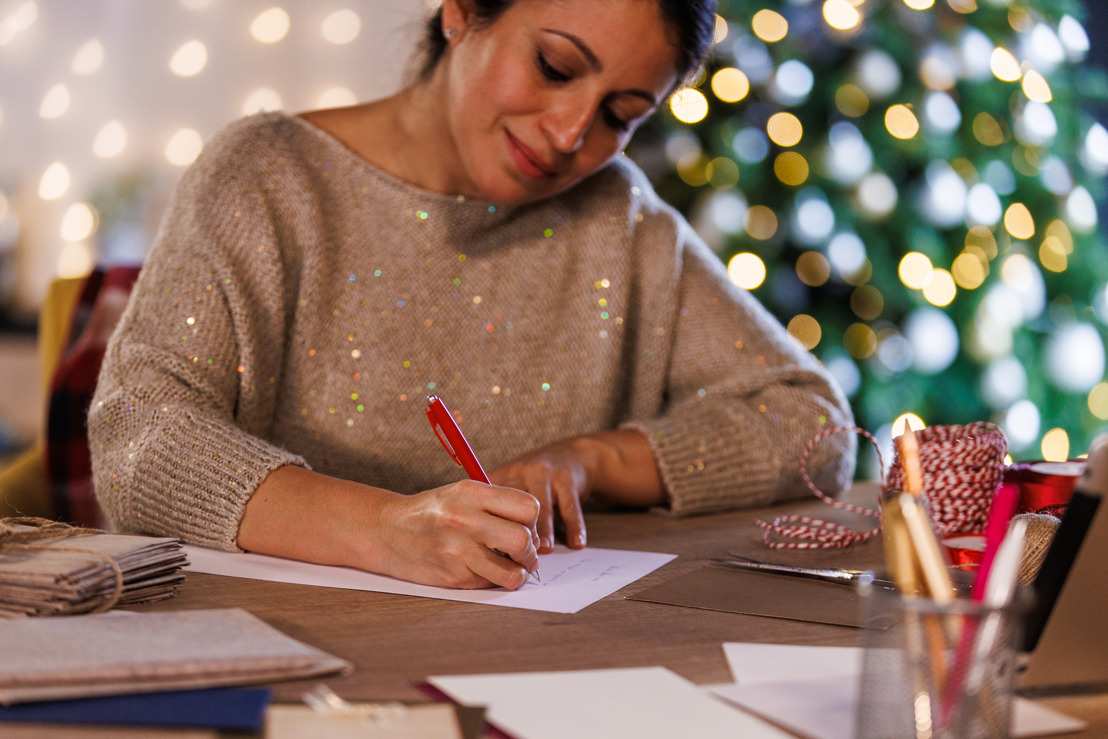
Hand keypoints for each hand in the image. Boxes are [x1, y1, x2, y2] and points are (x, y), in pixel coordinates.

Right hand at [374, 480, 540, 589]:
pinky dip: (494, 580)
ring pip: (512, 571)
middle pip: (523, 539)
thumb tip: (534, 532)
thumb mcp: (461, 494)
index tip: (526, 527)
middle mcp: (465, 519)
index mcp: (471, 493)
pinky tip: (484, 571)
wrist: (387, 531)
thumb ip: (496, 506)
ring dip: (518, 573)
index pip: (527, 507)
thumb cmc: (431, 512)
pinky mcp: (453, 576)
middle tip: (523, 554)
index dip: (533, 521)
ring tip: (511, 568)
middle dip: (530, 551)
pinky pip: (490, 583)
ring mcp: (458, 550)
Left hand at [489, 431, 667, 552]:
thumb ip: (498, 510)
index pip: (490, 503)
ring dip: (544, 531)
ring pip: (542, 507)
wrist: (573, 456)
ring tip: (543, 550)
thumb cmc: (535, 480)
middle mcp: (520, 472)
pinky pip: (570, 507)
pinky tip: (576, 544)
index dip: (492, 529)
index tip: (494, 552)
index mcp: (502, 477)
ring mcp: (544, 474)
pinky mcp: (567, 479)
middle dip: (517, 533)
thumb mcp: (512, 483)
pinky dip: (574, 526)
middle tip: (520, 557)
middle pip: (513, 505)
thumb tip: (489, 551)